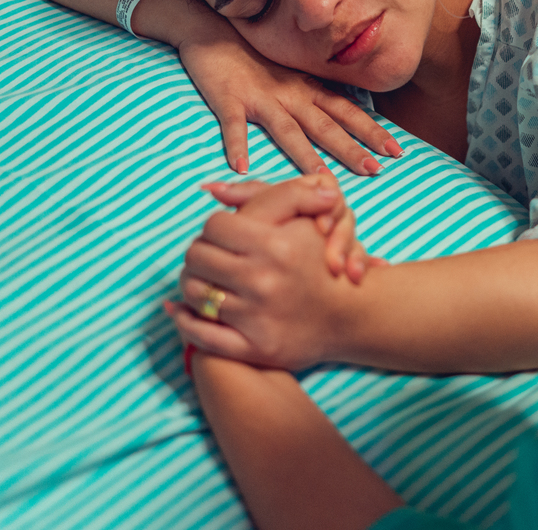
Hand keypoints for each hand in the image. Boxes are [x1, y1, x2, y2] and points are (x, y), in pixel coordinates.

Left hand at [170, 176, 373, 368]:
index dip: (217, 227)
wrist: (352, 314)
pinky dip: (185, 320)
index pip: (214, 225)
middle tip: (212, 257)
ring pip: (194, 293)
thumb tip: (211, 189)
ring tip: (207, 281)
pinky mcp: (255, 349)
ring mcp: (258, 318)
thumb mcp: (304, 218)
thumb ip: (265, 196)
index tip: (226, 235)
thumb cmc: (323, 260)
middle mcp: (265, 282)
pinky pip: (200, 334)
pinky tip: (185, 310)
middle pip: (197, 257)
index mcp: (276, 246)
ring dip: (194, 284)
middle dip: (201, 253)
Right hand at [176, 20, 402, 175]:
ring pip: (286, 129)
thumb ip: (314, 98)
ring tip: (321, 177)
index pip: (347, 112)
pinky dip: (237, 145)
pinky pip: (233, 125)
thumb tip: (345, 121)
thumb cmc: (255, 58)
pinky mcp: (229, 99)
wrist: (213, 30)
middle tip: (376, 170)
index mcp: (308, 90)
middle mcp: (290, 94)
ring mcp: (260, 97)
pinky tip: (241, 167)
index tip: (397, 151)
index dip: (372, 131)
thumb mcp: (292, 76)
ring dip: (304, 154)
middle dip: (351, 149)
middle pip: (325, 125)